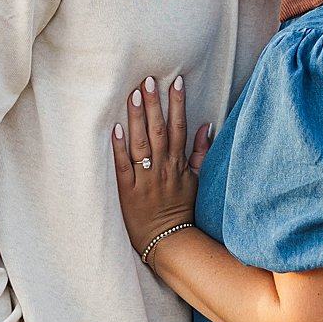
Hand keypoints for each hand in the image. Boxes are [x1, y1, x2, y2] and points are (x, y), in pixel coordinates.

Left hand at [112, 75, 200, 255]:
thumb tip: (206, 125)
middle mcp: (162, 168)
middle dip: (154, 104)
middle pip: (158, 130)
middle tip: (148, 80)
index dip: (177, 104)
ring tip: (134, 95)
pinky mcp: (128, 190)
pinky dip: (120, 148)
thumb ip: (200, 152)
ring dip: (138, 118)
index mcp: (178, 164)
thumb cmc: (181, 209)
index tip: (176, 81)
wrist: (168, 241)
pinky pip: (124, 166)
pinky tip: (116, 129)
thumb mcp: (197, 180)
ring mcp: (145, 179)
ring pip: (141, 143)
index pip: (178, 128)